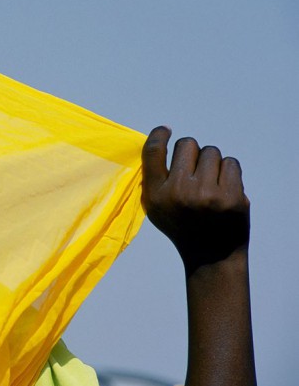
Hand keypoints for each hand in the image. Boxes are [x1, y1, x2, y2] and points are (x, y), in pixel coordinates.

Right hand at [141, 126, 249, 274]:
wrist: (212, 256)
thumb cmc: (182, 226)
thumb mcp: (156, 208)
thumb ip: (155, 179)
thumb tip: (160, 140)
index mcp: (157, 195)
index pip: (153, 152)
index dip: (159, 135)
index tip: (166, 130)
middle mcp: (179, 192)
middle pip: (187, 144)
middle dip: (192, 153)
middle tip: (195, 171)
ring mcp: (207, 195)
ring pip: (212, 152)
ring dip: (212, 163)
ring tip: (211, 183)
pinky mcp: (231, 197)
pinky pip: (231, 163)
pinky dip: (229, 172)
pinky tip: (224, 188)